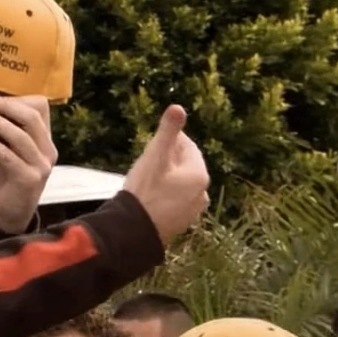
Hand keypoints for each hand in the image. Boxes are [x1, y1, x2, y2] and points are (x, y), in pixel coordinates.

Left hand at [0, 93, 56, 232]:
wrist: (7, 214)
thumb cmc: (4, 178)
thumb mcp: (4, 149)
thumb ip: (1, 132)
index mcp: (44, 140)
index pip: (40, 109)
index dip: (17, 100)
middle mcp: (47, 152)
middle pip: (32, 118)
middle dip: (7, 106)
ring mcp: (41, 166)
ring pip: (21, 136)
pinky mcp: (29, 180)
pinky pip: (9, 156)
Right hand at [123, 105, 209, 245]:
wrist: (135, 230)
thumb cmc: (145, 190)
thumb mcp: (155, 156)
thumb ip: (168, 131)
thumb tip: (178, 106)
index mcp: (199, 174)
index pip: (187, 146)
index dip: (168, 142)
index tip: (151, 147)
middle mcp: (202, 192)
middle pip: (183, 165)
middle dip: (166, 161)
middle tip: (145, 164)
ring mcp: (193, 210)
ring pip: (179, 184)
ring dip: (166, 179)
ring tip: (145, 181)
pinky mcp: (182, 222)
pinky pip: (175, 200)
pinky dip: (165, 195)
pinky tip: (149, 198)